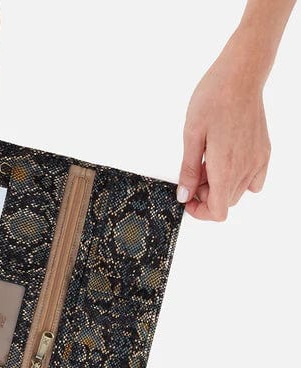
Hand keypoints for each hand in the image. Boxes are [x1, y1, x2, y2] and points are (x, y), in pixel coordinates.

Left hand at [177, 29, 271, 220]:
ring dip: (220, 186)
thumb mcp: (190, 136)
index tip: (188, 198)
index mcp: (226, 168)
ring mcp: (258, 160)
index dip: (200, 211)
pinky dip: (238, 178)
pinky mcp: (264, 151)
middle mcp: (246, 168)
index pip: (218, 212)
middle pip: (226, 202)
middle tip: (192, 173)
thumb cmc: (214, 99)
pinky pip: (254, 179)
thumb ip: (188, 170)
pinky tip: (226, 161)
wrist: (240, 75)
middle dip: (206, 195)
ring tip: (206, 162)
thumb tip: (184, 195)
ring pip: (239, 191)